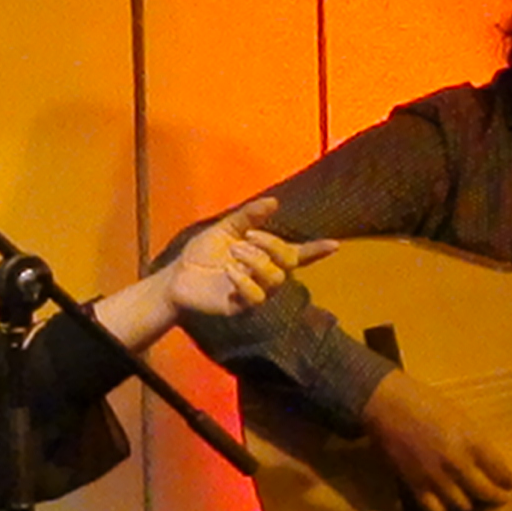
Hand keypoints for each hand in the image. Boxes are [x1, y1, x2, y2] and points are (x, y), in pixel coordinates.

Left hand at [166, 197, 338, 315]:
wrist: (177, 277)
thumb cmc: (203, 254)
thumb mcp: (225, 229)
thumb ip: (249, 217)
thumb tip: (274, 202)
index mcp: (265, 256)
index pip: (297, 255)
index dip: (316, 251)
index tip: (334, 245)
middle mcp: (265, 276)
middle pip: (287, 263)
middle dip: (271, 246)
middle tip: (246, 237)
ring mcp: (255, 292)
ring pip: (274, 279)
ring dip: (256, 260)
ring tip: (233, 251)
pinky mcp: (240, 307)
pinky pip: (255, 296)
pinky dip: (244, 280)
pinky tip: (229, 271)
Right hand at [361, 369, 511, 510]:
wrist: (386, 404)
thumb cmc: (425, 402)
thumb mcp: (459, 416)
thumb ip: (474, 441)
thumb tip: (485, 461)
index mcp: (472, 441)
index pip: (501, 472)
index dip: (508, 481)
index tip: (510, 483)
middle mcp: (458, 463)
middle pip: (486, 493)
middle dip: (496, 498)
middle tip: (500, 498)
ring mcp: (436, 477)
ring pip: (463, 505)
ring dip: (470, 503)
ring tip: (473, 500)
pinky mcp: (415, 484)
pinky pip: (435, 509)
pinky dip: (444, 510)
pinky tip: (447, 506)